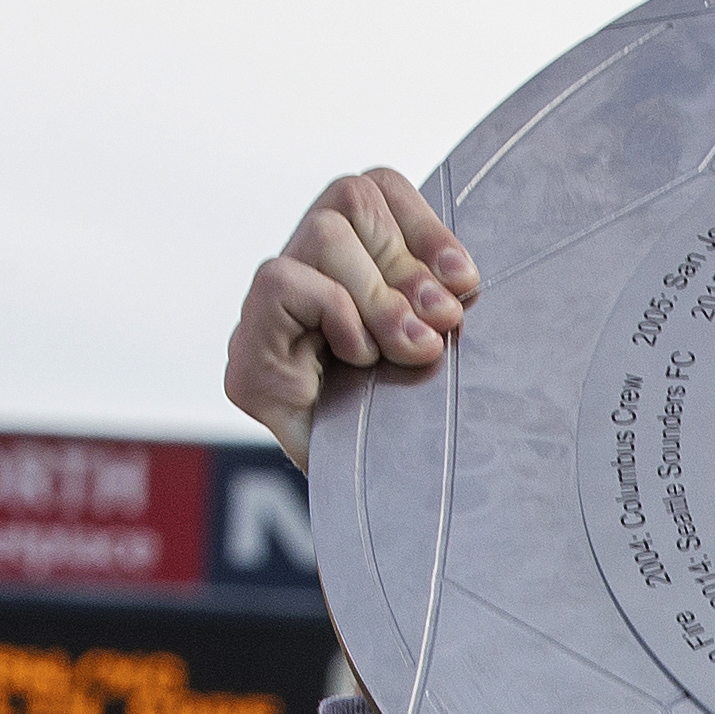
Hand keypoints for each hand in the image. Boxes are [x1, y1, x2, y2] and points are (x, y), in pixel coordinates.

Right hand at [229, 169, 478, 468]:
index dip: (423, 222)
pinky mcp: (248, 357)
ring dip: (379, 294)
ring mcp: (269, 317)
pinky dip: (336, 313)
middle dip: (408, 263)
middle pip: (349, 199)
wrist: (389, 524)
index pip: (374, 189)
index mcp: (356, 275)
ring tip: (403, 352)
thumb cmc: (428, 441)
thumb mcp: (452, 360)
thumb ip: (444, 308)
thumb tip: (461, 282)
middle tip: (442, 327)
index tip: (467, 281)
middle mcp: (306, 282)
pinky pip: (285, 281)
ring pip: (322, 233)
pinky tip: (358, 359)